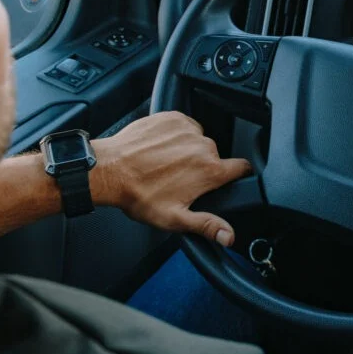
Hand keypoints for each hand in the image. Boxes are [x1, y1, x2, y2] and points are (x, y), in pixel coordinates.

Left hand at [90, 112, 251, 244]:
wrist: (110, 170)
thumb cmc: (139, 195)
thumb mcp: (175, 219)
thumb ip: (207, 225)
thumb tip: (229, 235)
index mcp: (209, 171)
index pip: (242, 167)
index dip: (241, 173)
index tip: (234, 176)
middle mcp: (202, 146)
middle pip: (215, 155)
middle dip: (204, 166)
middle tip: (181, 179)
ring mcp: (187, 129)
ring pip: (198, 140)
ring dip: (188, 150)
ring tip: (167, 164)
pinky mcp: (171, 118)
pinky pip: (183, 126)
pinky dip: (175, 136)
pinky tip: (160, 150)